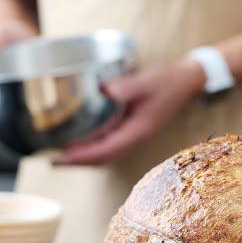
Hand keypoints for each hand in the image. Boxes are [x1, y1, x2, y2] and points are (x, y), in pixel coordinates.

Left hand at [60, 58, 205, 165]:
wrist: (188, 81)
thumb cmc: (168, 80)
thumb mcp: (147, 80)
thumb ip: (127, 87)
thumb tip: (104, 91)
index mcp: (138, 131)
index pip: (107, 150)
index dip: (83, 155)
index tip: (63, 156)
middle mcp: (135, 139)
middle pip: (103, 159)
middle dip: (78, 162)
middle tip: (53, 161)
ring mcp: (134, 136)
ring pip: (106, 155)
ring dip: (84, 158)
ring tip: (61, 156)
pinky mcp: (132, 130)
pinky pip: (110, 145)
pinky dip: (93, 148)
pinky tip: (81, 142)